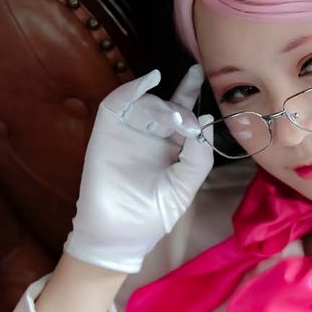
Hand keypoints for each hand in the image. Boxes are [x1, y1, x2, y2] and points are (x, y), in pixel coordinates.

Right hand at [63, 64, 213, 273]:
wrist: (117, 233)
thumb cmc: (152, 216)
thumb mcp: (184, 187)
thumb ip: (199, 157)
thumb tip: (205, 121)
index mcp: (171, 149)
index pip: (184, 115)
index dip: (192, 94)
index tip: (201, 78)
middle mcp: (150, 136)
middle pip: (167, 104)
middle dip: (181, 103)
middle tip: (186, 121)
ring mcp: (128, 132)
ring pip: (147, 102)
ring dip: (162, 105)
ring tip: (172, 119)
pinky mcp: (107, 132)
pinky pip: (117, 104)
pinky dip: (132, 90)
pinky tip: (149, 82)